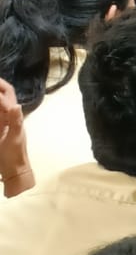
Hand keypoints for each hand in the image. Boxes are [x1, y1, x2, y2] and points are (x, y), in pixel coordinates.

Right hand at [0, 77, 30, 195]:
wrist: (13, 170)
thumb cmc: (14, 154)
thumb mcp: (14, 137)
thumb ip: (15, 121)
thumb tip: (15, 105)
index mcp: (13, 114)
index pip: (7, 93)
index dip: (0, 85)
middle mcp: (8, 115)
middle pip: (3, 95)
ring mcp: (3, 122)